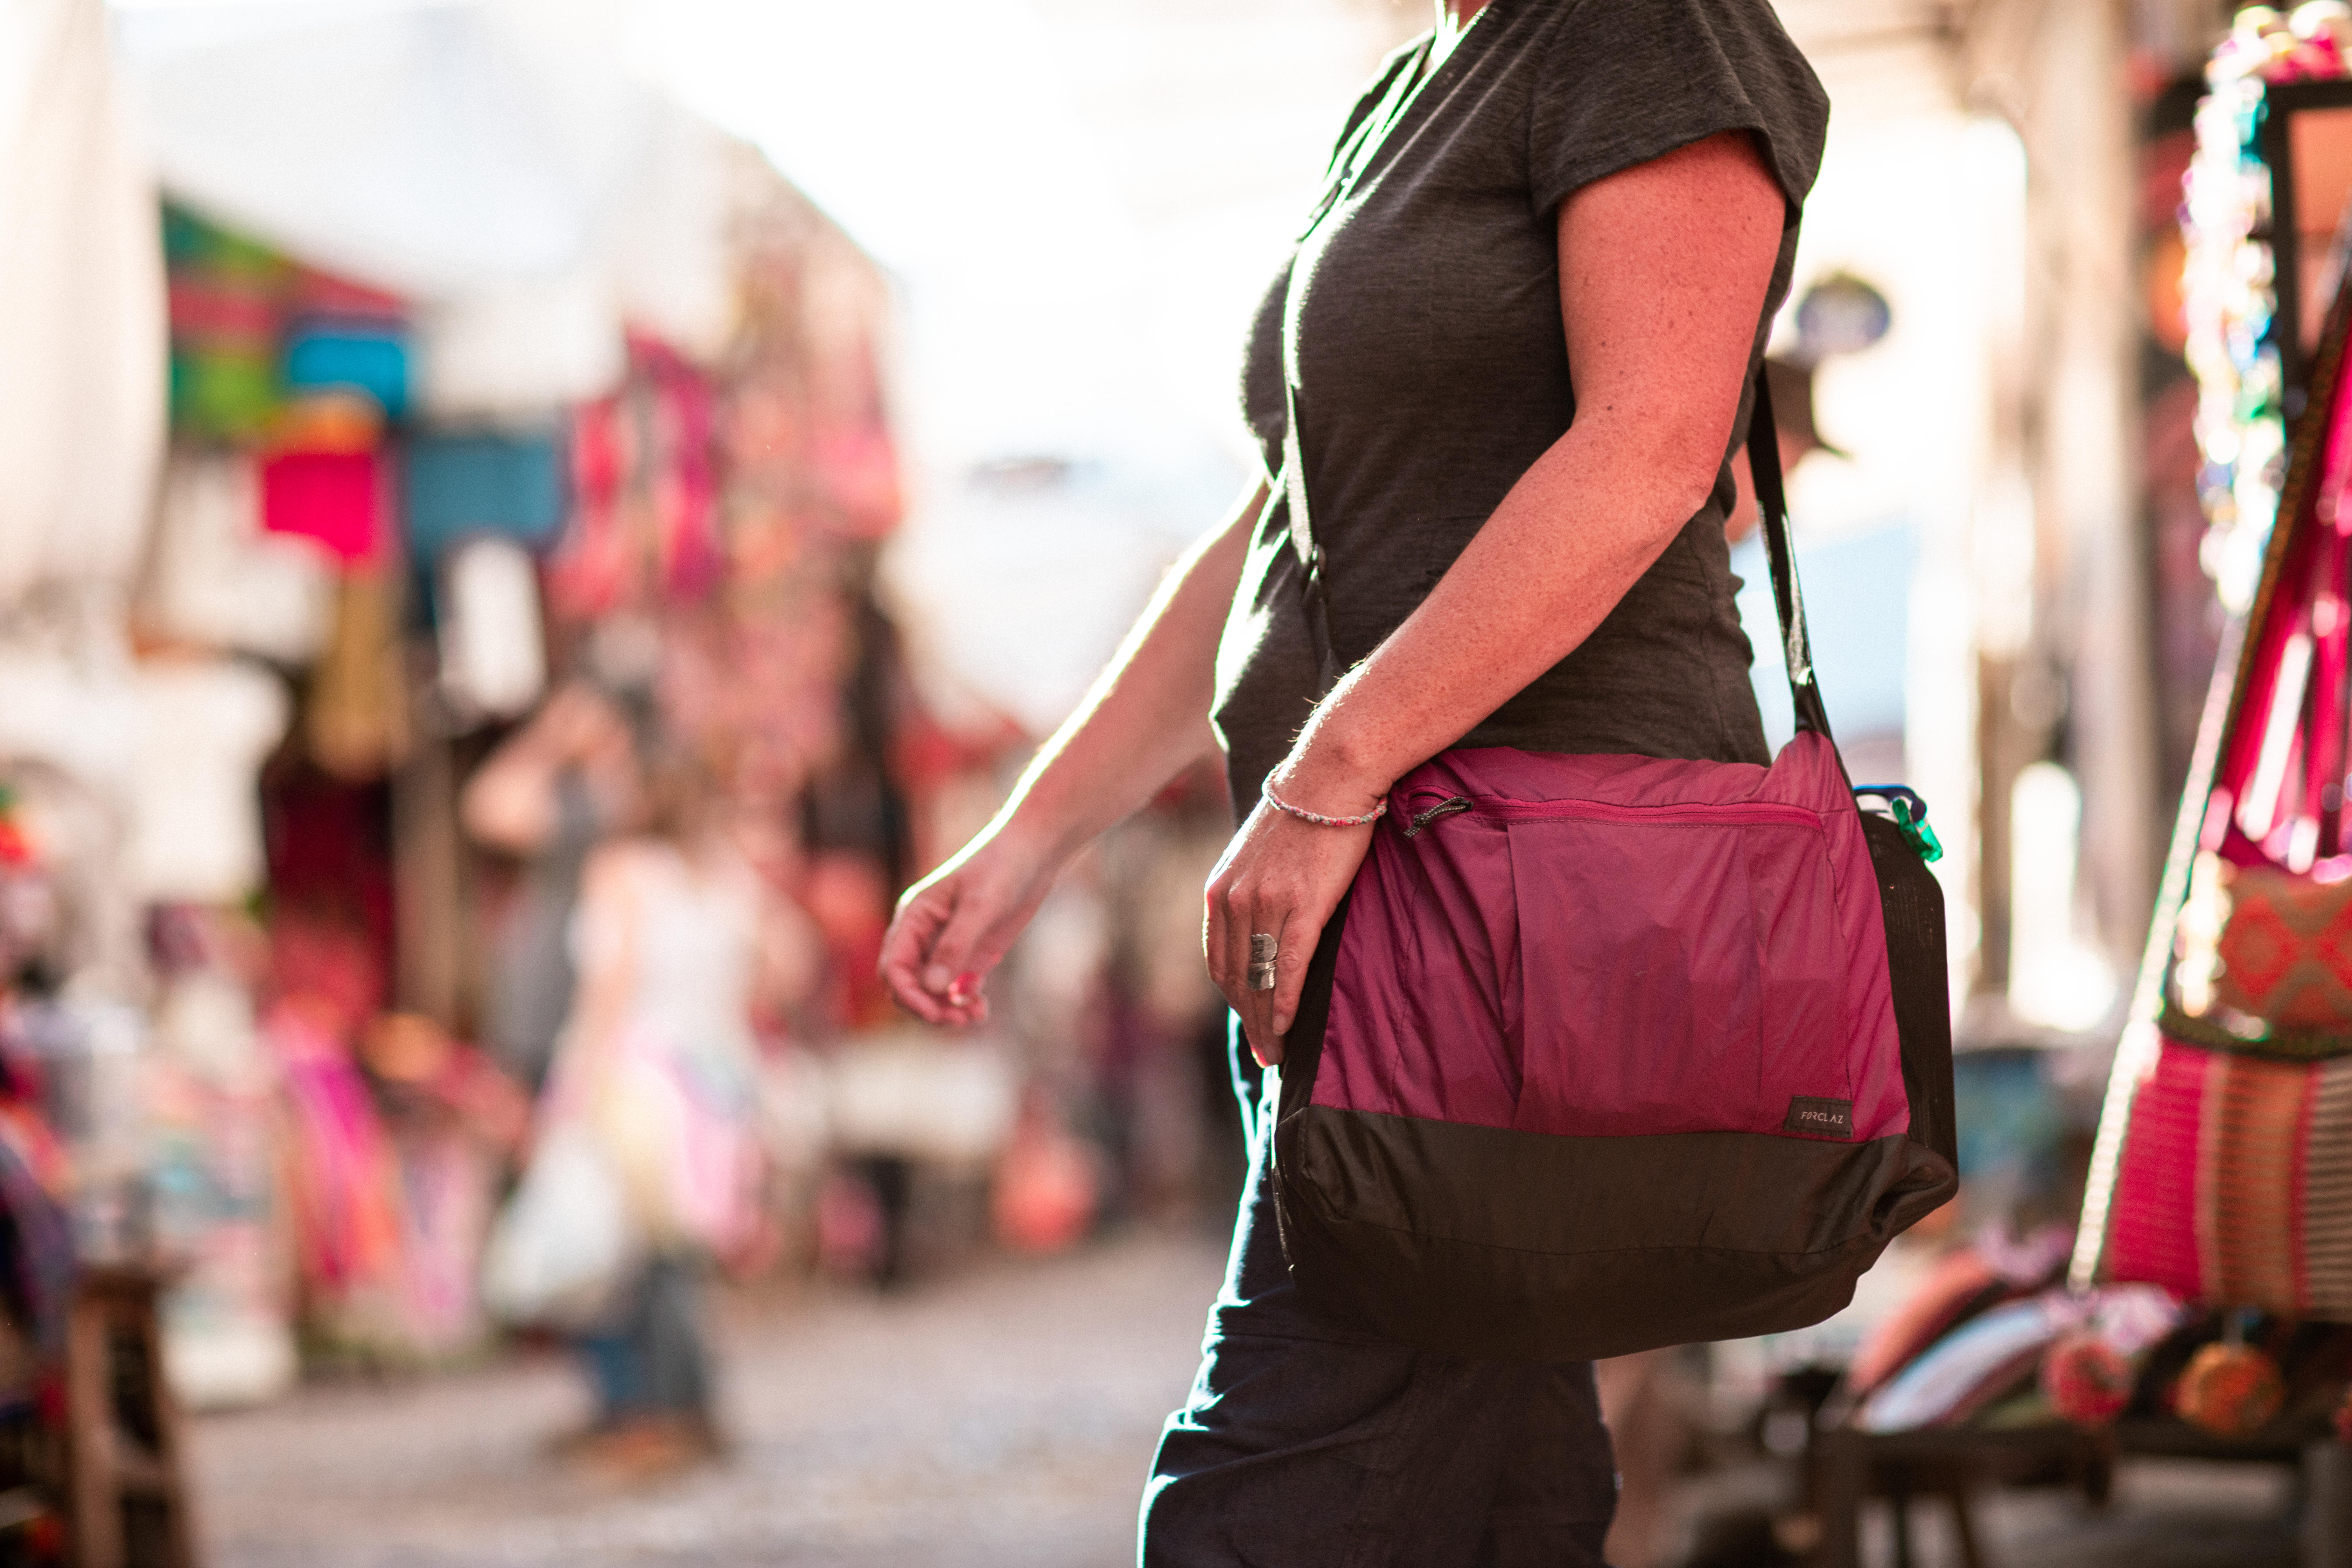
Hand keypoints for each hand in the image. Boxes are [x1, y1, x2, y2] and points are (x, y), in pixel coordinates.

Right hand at [880, 826, 1060, 1026]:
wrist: (1033, 855)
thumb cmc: (1002, 870)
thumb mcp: (979, 907)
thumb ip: (955, 946)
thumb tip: (931, 987)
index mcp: (914, 918)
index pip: (894, 967)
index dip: (908, 995)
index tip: (935, 1013)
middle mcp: (924, 935)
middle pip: (909, 985)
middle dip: (928, 1007)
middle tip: (959, 1020)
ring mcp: (947, 947)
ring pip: (932, 992)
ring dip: (946, 1010)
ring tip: (974, 1017)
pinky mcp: (970, 955)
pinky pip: (956, 989)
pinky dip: (964, 1004)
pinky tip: (982, 1010)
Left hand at [1205, 797, 1374, 1065]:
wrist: (1329, 775)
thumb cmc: (1304, 811)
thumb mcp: (1259, 854)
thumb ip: (1254, 892)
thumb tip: (1264, 924)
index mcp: (1220, 891)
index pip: (1219, 961)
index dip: (1233, 999)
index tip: (1248, 1023)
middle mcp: (1235, 900)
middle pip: (1237, 979)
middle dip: (1250, 1021)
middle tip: (1266, 1054)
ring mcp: (1265, 904)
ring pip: (1260, 979)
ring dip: (1267, 1022)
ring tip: (1278, 1052)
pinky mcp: (1302, 905)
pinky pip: (1287, 967)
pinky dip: (1285, 1002)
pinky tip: (1287, 1026)